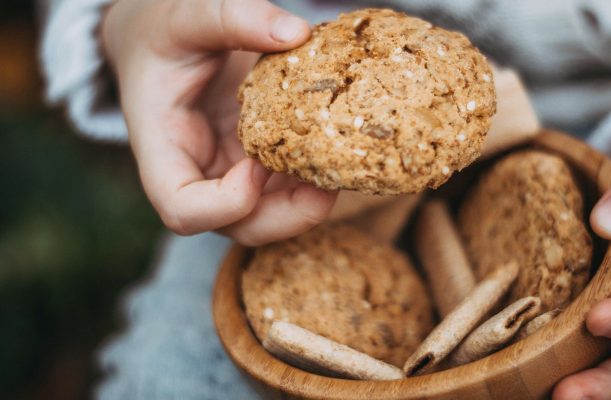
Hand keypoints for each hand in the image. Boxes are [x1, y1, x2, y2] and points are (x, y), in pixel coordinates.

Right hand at [101, 0, 336, 244]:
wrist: (163, 36)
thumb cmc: (164, 30)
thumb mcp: (187, 14)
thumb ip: (232, 17)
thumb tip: (296, 32)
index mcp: (163, 148)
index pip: (182, 209)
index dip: (224, 204)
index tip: (257, 164)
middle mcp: (197, 172)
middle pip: (238, 227)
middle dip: (287, 217)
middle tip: (327, 184)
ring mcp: (229, 172)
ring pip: (271, 215)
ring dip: (310, 202)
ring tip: (343, 165)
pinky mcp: (257, 161)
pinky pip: (288, 186)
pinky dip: (316, 176)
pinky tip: (340, 147)